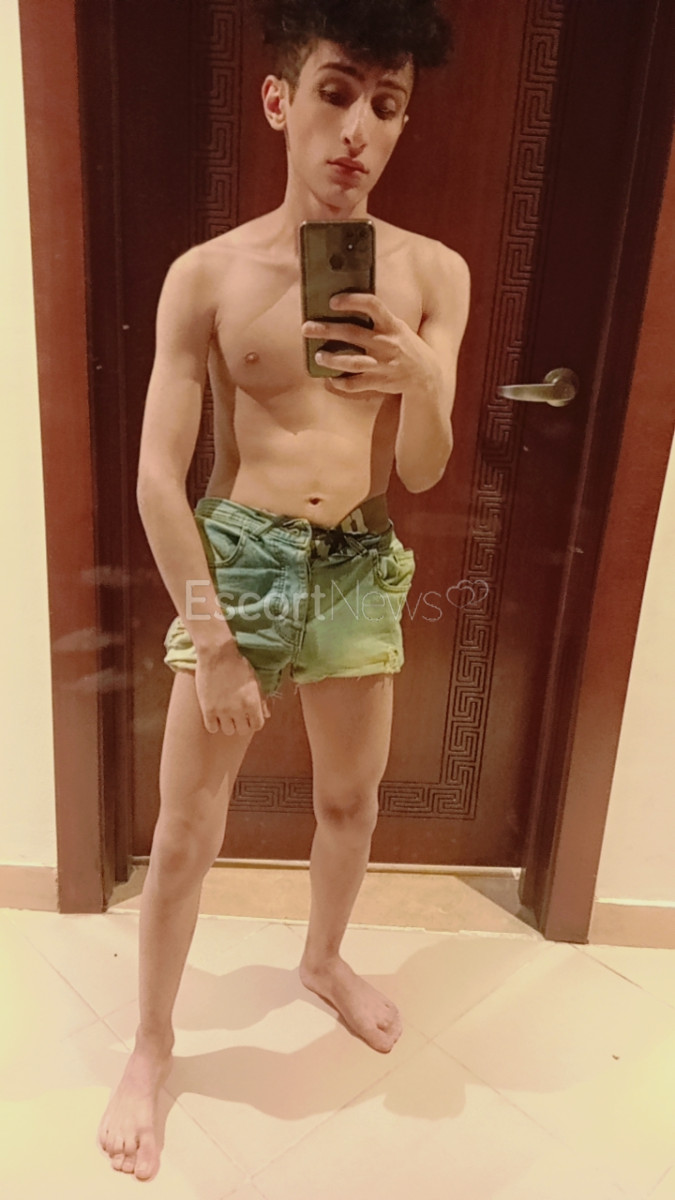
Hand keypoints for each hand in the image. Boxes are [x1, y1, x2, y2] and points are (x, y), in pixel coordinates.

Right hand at [195, 640, 269, 735]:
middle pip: (243, 730)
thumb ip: (261, 700)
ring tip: (225, 714)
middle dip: (242, 724)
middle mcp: (239, 709)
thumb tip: (267, 715)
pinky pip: (212, 728)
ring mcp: (222, 710)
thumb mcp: (255, 680)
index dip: (254, 722)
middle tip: (237, 716)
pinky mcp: (208, 709)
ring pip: (228, 731)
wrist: (217, 654)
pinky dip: (214, 724)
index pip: (258, 725)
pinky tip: (214, 715)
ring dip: (228, 724)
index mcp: (253, 702)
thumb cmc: (238, 665)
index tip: (249, 717)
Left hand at [302, 293, 439, 398]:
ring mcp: (382, 364)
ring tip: (317, 356)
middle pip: (352, 333)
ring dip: (331, 359)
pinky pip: (355, 384)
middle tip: (307, 328)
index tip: (332, 301)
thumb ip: (378, 318)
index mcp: (392, 324)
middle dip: (327, 330)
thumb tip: (346, 305)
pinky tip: (330, 377)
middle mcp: (386, 343)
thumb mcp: (398, 327)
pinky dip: (341, 382)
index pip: (372, 305)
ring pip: (351, 362)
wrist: (426, 376)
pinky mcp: (379, 382)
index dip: (351, 301)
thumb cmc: (405, 346)